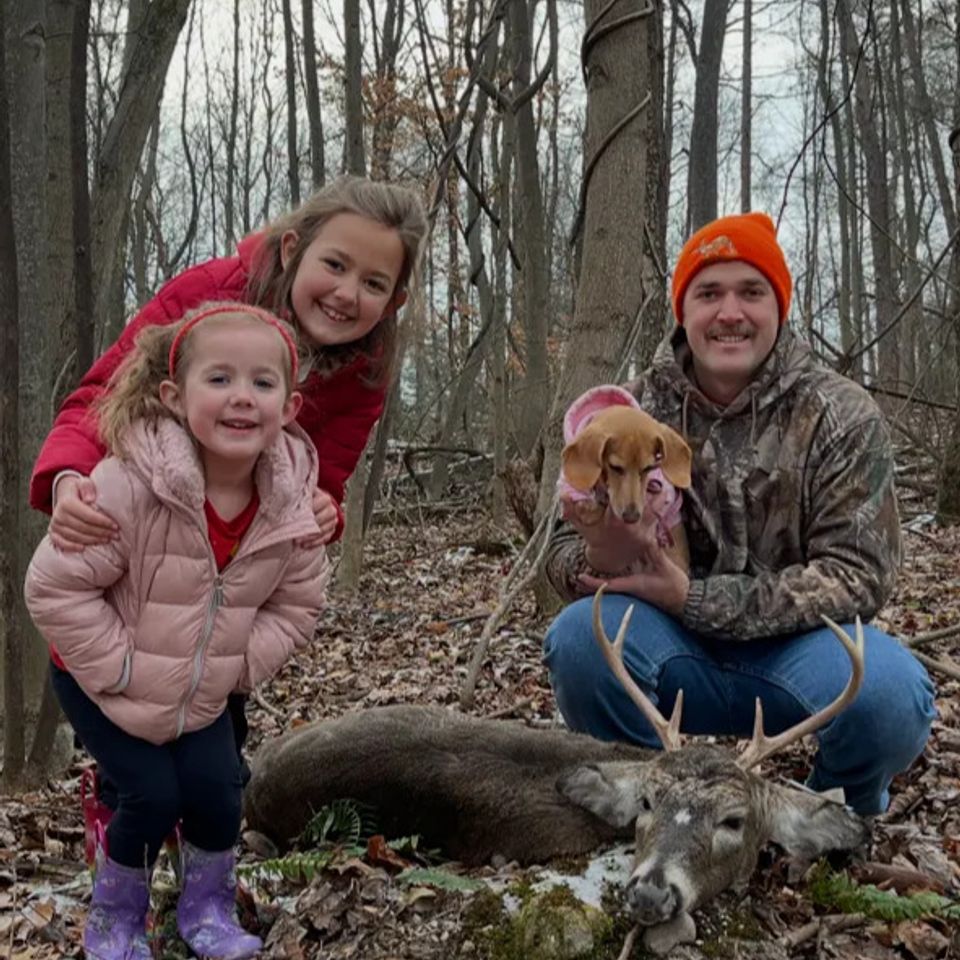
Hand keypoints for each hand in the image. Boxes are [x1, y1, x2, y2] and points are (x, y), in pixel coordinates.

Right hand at [48, 476, 117, 551]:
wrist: (65, 496)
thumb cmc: (79, 491)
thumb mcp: (84, 483)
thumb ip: (87, 487)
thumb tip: (90, 499)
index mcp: (67, 503)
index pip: (88, 516)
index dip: (103, 522)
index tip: (115, 526)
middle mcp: (58, 515)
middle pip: (83, 528)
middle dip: (101, 532)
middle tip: (115, 535)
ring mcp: (54, 525)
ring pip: (75, 536)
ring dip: (92, 540)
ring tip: (107, 540)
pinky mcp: (52, 533)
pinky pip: (60, 543)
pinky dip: (71, 547)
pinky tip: (84, 548)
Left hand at [296, 487, 337, 547]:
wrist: (322, 505)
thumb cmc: (310, 500)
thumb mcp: (306, 495)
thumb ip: (299, 496)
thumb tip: (284, 500)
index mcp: (325, 498)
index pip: (316, 506)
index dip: (304, 513)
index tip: (293, 520)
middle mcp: (331, 509)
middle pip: (319, 520)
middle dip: (306, 528)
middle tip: (293, 533)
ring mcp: (333, 521)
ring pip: (322, 531)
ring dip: (309, 537)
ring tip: (297, 541)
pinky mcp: (332, 531)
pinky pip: (324, 539)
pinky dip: (314, 543)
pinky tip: (305, 545)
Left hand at [567, 501, 689, 617]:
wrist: (684, 600)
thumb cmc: (674, 586)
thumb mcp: (664, 566)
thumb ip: (655, 552)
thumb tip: (646, 538)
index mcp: (633, 585)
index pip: (608, 585)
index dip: (593, 583)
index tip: (580, 577)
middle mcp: (630, 589)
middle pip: (605, 588)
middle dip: (589, 585)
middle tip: (575, 578)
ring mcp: (633, 590)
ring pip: (610, 587)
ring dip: (597, 583)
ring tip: (582, 578)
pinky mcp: (638, 588)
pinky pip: (619, 585)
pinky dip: (608, 581)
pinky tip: (604, 577)